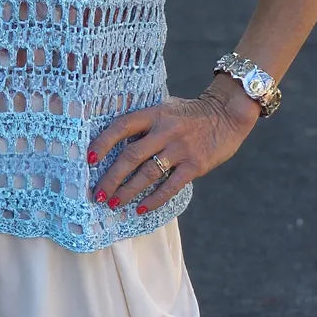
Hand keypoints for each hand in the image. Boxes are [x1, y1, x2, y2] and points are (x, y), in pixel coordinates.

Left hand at [86, 87, 257, 214]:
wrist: (228, 114)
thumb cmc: (191, 113)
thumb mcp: (166, 108)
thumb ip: (146, 122)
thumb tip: (119, 139)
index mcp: (154, 114)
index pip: (122, 126)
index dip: (103, 142)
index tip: (89, 159)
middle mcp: (165, 130)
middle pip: (131, 155)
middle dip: (112, 177)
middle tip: (98, 193)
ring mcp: (180, 148)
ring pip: (148, 173)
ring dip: (128, 191)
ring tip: (114, 204)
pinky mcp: (195, 165)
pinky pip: (171, 186)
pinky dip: (154, 199)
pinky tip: (141, 208)